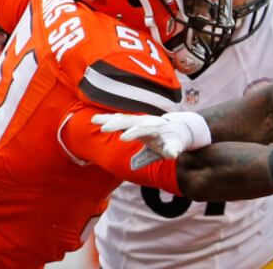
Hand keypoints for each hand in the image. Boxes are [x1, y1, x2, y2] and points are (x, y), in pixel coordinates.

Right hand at [92, 112, 211, 158]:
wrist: (178, 127)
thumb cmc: (175, 140)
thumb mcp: (176, 145)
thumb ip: (172, 149)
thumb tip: (173, 154)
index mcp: (154, 128)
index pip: (142, 130)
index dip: (133, 133)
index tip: (123, 138)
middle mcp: (145, 122)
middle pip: (129, 121)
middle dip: (117, 124)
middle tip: (103, 128)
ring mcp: (138, 120)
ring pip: (121, 118)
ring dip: (108, 119)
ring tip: (93, 120)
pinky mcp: (134, 122)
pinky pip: (119, 119)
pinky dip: (108, 118)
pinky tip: (95, 120)